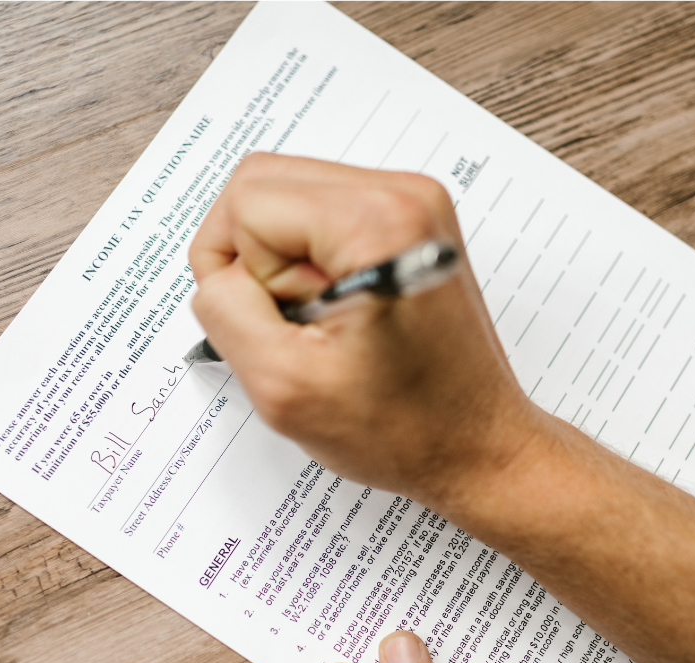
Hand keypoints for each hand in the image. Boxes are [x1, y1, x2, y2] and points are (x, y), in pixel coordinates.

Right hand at [189, 154, 537, 509]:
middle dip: (256, 263)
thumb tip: (217, 274)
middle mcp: (404, 195)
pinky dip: (311, 267)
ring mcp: (413, 205)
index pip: (245, 202)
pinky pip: (321, 220)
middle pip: (264, 186)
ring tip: (326, 325)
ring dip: (284, 268)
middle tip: (299, 325)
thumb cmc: (406, 430)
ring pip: (289, 202)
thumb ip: (225, 311)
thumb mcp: (285, 386)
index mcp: (379, 222)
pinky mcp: (411, 224)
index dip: (236, 273)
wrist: (477, 445)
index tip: (280, 327)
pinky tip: (341, 316)